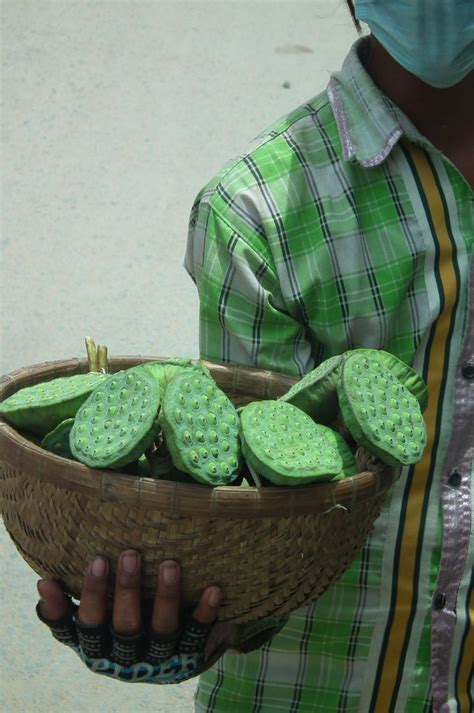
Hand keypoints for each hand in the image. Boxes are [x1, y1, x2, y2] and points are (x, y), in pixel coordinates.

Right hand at [35, 549, 225, 682]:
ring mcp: (158, 659)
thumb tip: (43, 583)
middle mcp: (125, 658)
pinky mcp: (187, 657)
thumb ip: (67, 609)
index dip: (84, 599)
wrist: (164, 663)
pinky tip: (213, 589)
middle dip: (126, 591)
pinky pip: (198, 635)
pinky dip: (205, 613)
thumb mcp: (90, 626)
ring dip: (166, 597)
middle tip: (130, 555)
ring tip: (171, 564)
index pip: (85, 625)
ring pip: (161, 631)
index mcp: (97, 649)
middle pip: (124, 626)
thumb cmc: (116, 631)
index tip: (91, 563)